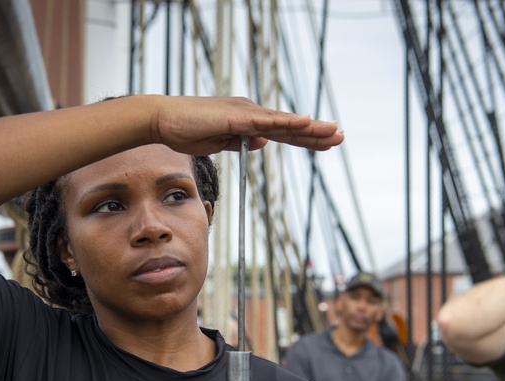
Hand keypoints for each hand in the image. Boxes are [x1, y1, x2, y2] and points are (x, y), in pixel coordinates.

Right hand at [147, 96, 342, 154]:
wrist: (162, 121)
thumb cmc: (186, 131)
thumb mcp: (219, 143)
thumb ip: (241, 143)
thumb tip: (261, 144)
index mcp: (249, 122)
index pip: (283, 132)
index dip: (306, 137)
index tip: (327, 142)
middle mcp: (252, 113)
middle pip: (290, 126)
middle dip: (317, 133)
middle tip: (341, 136)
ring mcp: (246, 113)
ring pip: (284, 123)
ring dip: (310, 128)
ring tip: (333, 131)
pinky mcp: (237, 116)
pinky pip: (267, 120)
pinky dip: (287, 121)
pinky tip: (306, 122)